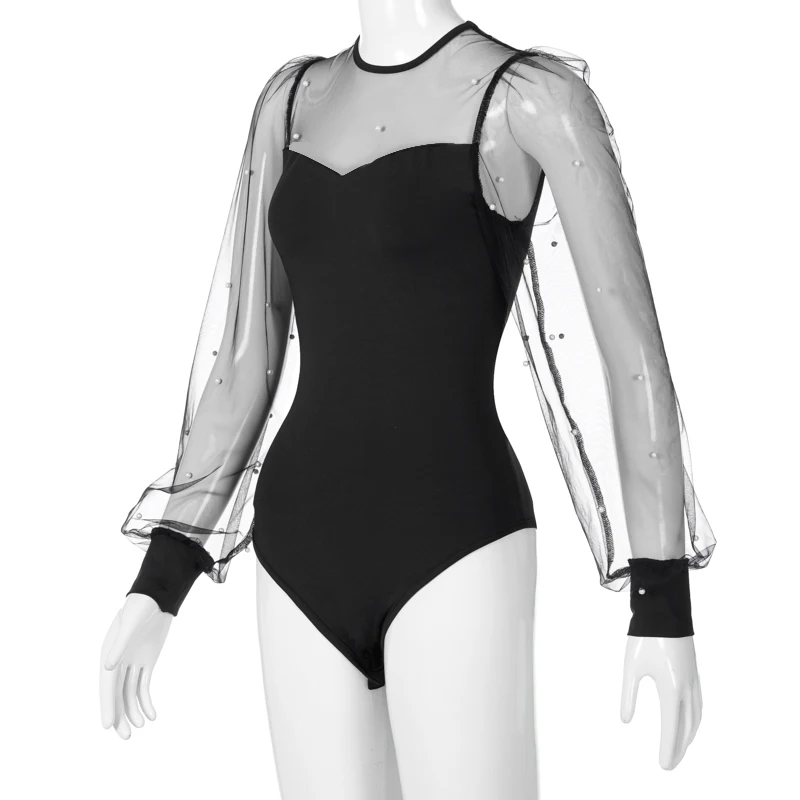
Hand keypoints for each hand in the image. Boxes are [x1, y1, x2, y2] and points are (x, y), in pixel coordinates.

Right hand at [99, 593, 172, 738]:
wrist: (157, 596)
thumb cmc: (140, 606)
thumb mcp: (130, 624)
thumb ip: (120, 644)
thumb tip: (108, 666)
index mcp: (108, 654)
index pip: (106, 686)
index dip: (107, 706)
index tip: (107, 726)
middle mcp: (118, 662)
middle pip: (116, 694)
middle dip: (119, 715)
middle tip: (125, 737)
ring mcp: (132, 663)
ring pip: (129, 693)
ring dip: (133, 711)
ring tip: (140, 727)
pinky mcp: (147, 662)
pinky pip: (144, 685)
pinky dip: (146, 700)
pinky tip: (152, 715)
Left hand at [620, 636, 702, 769]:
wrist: (664, 610)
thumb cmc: (644, 638)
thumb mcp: (631, 667)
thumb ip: (628, 695)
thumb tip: (625, 721)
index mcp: (670, 688)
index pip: (671, 728)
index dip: (668, 749)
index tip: (663, 766)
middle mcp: (686, 688)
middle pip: (686, 728)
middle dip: (678, 748)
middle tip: (670, 765)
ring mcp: (693, 680)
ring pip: (696, 717)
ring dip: (689, 736)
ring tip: (680, 749)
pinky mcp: (693, 672)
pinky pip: (699, 704)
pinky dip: (695, 720)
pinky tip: (689, 723)